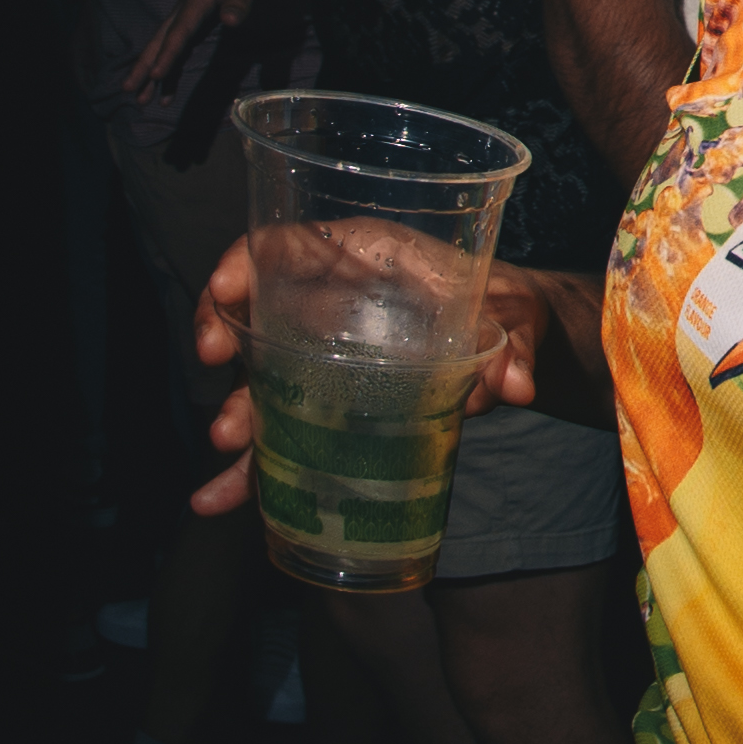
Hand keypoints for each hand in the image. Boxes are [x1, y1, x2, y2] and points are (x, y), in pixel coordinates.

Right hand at [121, 0, 274, 99]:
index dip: (168, 53)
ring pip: (163, 43)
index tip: (157, 74)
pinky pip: (175, 42)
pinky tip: (164, 82)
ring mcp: (186, 12)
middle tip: (128, 90)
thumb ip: (239, 1)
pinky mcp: (192, 16)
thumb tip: (230, 21)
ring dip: (151, 70)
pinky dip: (169, 62)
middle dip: (144, 66)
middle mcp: (185, 7)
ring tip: (140, 98)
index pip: (180, 31)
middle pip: (160, 40)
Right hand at [181, 245, 609, 512]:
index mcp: (367, 257)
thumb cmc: (505, 307)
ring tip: (226, 471)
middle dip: (230, 357)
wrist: (511, 342)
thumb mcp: (514, 317)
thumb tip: (516, 387)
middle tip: (228, 416)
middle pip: (255, 314)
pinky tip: (226, 499)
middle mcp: (328, 299)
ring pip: (259, 379)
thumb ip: (514, 346)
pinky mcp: (326, 396)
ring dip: (239, 423)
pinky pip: (280, 424)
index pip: (285, 244)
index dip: (245, 262)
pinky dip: (253, 463)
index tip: (227, 291)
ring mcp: (321, 350)